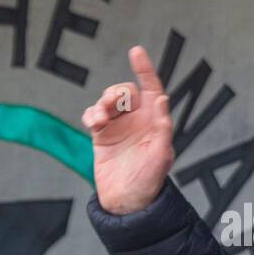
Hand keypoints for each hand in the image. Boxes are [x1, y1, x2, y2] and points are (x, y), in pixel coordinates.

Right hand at [82, 45, 174, 214]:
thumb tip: (162, 101)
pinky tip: (92, 123)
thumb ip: (162, 129)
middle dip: (115, 94)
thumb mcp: (161, 157)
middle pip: (125, 93)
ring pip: (107, 102)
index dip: (145, 69)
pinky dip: (91, 114)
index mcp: (155, 122)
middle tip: (109, 108)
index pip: (152, 89)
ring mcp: (119, 127)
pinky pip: (93, 114)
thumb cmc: (148, 182)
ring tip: (99, 120)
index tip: (135, 51)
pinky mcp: (102, 135)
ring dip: (101, 105)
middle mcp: (137, 121)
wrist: (126, 202)